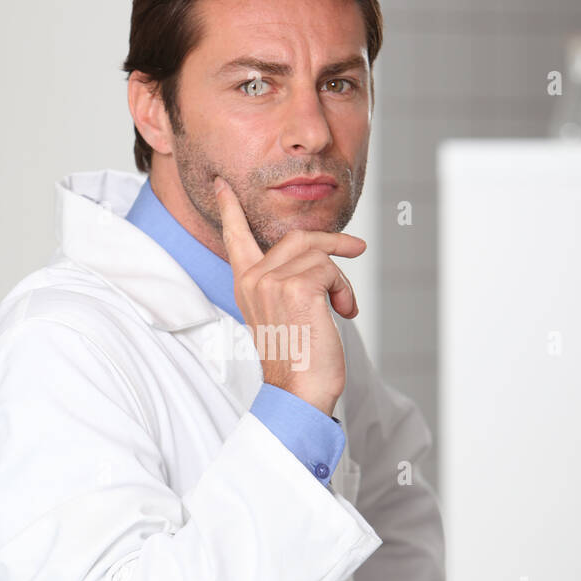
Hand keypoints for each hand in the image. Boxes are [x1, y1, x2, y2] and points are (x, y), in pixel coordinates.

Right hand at [213, 176, 364, 417]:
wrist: (299, 393)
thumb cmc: (298, 361)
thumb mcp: (284, 315)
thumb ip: (287, 285)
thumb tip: (321, 261)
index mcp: (245, 286)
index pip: (235, 239)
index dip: (230, 210)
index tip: (222, 186)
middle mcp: (253, 280)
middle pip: (299, 238)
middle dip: (333, 244)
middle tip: (358, 248)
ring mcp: (272, 282)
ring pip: (319, 253)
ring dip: (340, 280)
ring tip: (343, 308)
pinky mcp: (297, 287)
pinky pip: (332, 269)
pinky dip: (345, 290)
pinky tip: (343, 313)